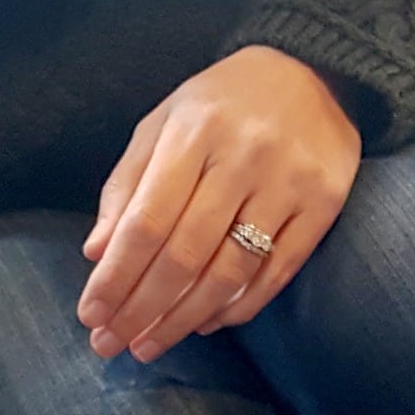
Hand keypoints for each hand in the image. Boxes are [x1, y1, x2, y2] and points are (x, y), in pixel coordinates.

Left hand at [78, 47, 362, 361]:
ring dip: (184, 319)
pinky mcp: (324, 204)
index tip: (90, 314)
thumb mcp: (164, 124)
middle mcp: (243, 157)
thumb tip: (97, 252)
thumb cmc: (222, 103)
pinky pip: (277, 272)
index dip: (116, 276)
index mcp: (194, 133)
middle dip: (141, 308)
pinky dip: (239, 307)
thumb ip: (128, 185)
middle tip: (111, 344)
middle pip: (184, 255)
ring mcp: (288, 183)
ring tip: (151, 345)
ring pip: (229, 272)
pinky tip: (207, 324)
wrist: (313, 68)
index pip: (146, 222)